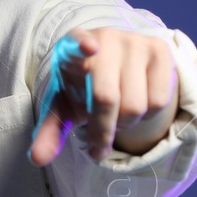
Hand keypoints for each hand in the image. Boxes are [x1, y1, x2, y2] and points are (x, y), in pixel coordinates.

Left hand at [29, 26, 178, 165]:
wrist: (115, 67)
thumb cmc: (83, 88)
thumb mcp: (64, 107)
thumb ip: (49, 132)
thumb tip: (37, 159)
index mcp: (71, 46)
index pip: (76, 41)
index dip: (82, 44)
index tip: (89, 48)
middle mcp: (104, 37)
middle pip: (106, 97)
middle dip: (102, 130)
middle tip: (99, 139)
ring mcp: (134, 42)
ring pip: (136, 105)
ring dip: (126, 123)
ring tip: (118, 113)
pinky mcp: (159, 49)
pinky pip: (160, 99)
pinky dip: (148, 115)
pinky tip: (138, 102)